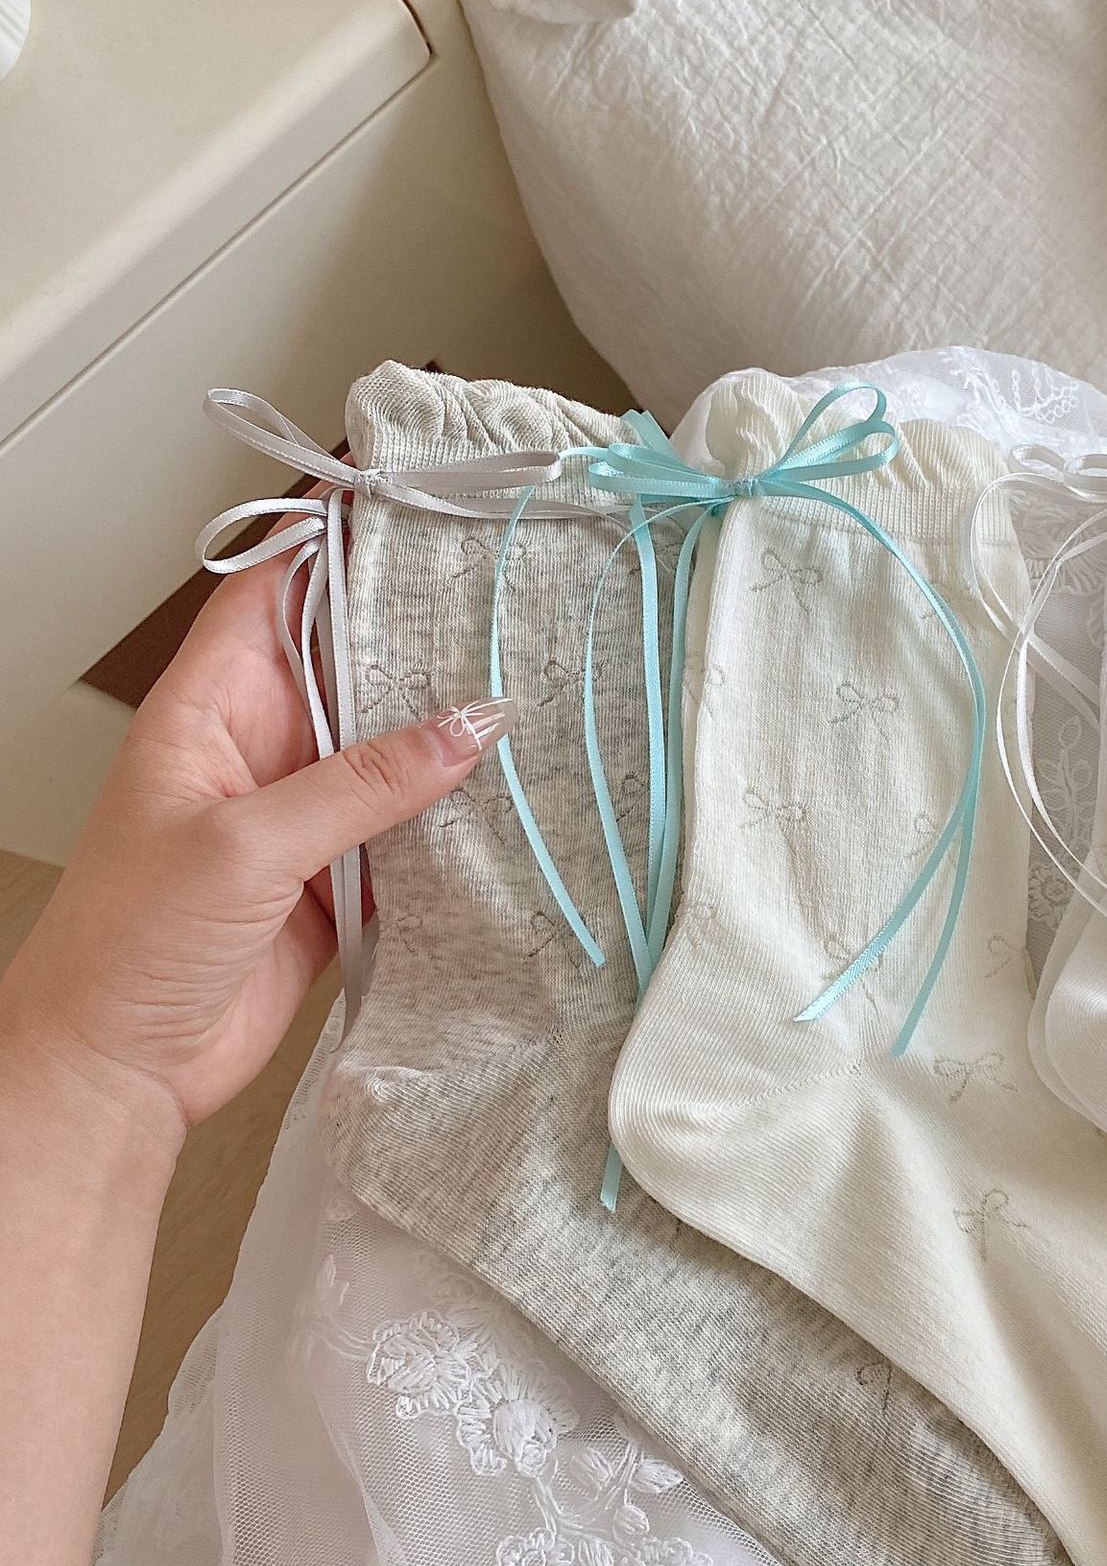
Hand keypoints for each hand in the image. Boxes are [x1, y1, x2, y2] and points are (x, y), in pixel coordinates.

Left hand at [0, 548, 515, 1172]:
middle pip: (351, 661)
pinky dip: (457, 820)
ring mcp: (302, 815)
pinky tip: (509, 802)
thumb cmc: (125, 946)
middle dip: (420, 629)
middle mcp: (260, 748)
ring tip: (529, 689)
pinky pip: (410, 831)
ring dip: (449, 730)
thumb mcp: (244, 844)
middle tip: (505, 593)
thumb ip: (363, 783)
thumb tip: (469, 725)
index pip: (274, 586)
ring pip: (392, 748)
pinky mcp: (337, 880)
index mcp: (208, 708)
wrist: (118, 1073)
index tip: (405, 493)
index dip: (333, 534)